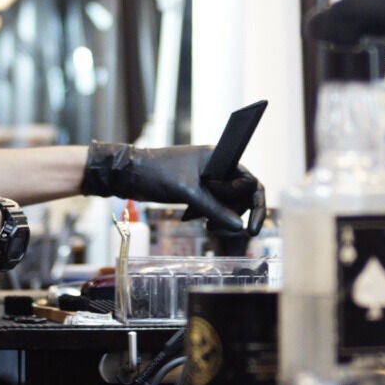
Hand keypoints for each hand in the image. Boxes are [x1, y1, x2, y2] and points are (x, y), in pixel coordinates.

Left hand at [81, 143, 264, 234]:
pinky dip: (211, 214)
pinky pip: (214, 202)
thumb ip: (215, 209)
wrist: (129, 173)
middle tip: (216, 227)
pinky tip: (199, 220)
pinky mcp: (198, 187)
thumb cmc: (157, 174)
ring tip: (207, 226)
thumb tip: (238, 227)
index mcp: (219, 157)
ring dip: (222, 215)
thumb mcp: (188, 193)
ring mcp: (208, 176)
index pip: (249, 181)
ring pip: (228, 200)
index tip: (253, 228)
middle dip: (234, 212)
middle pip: (241, 194)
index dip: (254, 204)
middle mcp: (217, 165)